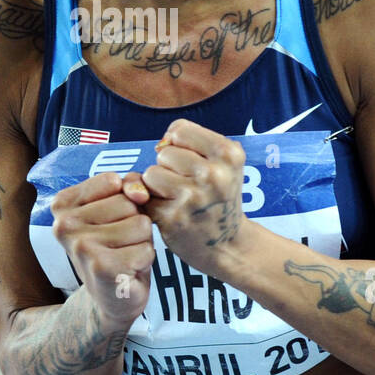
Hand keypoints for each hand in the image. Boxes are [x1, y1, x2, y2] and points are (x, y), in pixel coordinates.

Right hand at [49, 172, 155, 326]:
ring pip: (140, 224)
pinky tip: (128, 270)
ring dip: (141, 242)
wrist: (111, 298)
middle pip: (128, 203)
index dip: (124, 202)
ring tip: (124, 256)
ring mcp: (80, 247)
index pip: (113, 181)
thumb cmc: (116, 247)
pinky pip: (146, 249)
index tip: (110, 223)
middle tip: (119, 245)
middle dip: (134, 223)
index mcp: (62, 204)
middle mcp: (64, 224)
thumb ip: (129, 185)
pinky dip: (144, 260)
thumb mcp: (119, 207)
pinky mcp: (102, 268)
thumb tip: (139, 193)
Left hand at [141, 119, 246, 272]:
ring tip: (179, 198)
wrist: (230, 245)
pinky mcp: (173, 219)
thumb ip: (180, 148)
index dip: (176, 144)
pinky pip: (144, 197)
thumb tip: (145, 164)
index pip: (179, 129)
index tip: (188, 162)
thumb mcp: (220, 164)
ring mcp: (193, 197)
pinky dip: (151, 204)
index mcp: (229, 154)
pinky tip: (171, 213)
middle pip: (164, 152)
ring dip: (157, 186)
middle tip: (188, 186)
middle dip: (169, 167)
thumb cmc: (218, 198)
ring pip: (151, 173)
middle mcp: (214, 174)